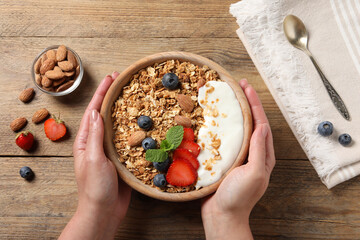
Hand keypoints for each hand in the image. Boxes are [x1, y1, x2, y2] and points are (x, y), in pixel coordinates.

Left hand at [59, 73, 130, 239]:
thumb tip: (95, 111)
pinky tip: (143, 122)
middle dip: (113, 96)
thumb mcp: (93, 159)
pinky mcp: (122, 158)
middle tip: (123, 80)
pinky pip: (128, 139)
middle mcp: (97, 142)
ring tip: (134, 95)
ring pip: (118, 125)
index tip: (112, 78)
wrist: (104, 211)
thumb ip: (95, 135)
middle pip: (106, 114)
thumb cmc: (95, 188)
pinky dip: (135, 128)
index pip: (94, 111)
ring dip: (125, 109)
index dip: (102, 93)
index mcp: (86, 141)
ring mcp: (110, 150)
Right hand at [201, 79, 275, 239]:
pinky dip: (222, 126)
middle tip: (238, 85)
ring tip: (228, 97)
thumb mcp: (254, 173)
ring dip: (235, 112)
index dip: (254, 104)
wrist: (222, 215)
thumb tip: (261, 125)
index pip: (261, 123)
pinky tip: (214, 119)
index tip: (246, 87)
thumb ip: (259, 150)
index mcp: (263, 155)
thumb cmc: (239, 197)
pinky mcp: (226, 160)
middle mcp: (253, 153)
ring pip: (238, 128)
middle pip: (251, 122)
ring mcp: (239, 156)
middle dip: (246, 103)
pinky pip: (226, 138)